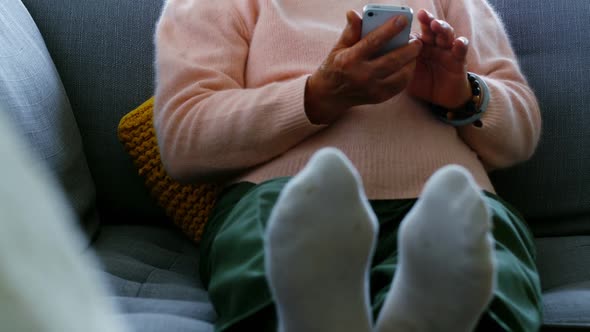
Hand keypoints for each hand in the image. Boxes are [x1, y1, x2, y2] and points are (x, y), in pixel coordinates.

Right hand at [305, 10, 422, 123]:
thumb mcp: (338, 47)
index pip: (373, 42)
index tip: (402, 19)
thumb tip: (354, 13)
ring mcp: (371, 89)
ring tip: (415, 51)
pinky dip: (408, 74)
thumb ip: (350, 31)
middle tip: (417, 39)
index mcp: (350, 60)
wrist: (330, 96)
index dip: (390, 29)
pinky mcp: (379, 97)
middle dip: (409, 48)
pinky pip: (400, 85)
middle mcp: (362, 76)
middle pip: (392, 60)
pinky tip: (409, 65)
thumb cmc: (335, 66)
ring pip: (400, 75)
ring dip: (411, 61)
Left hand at [406, 9, 471, 108]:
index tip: (402, 22)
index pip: (415, 33)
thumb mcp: (408, 74)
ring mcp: (446, 51)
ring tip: (435, 25)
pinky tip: (458, 42)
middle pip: (431, 29)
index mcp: (419, 47)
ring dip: (442, 28)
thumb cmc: (423, 84)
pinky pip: (461, 50)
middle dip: (427, 20)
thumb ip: (399, 65)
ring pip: (446, 35)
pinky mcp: (458, 60)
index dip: (410, 28)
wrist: (442, 99)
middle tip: (421, 15)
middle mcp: (433, 46)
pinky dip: (461, 45)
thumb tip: (381, 58)